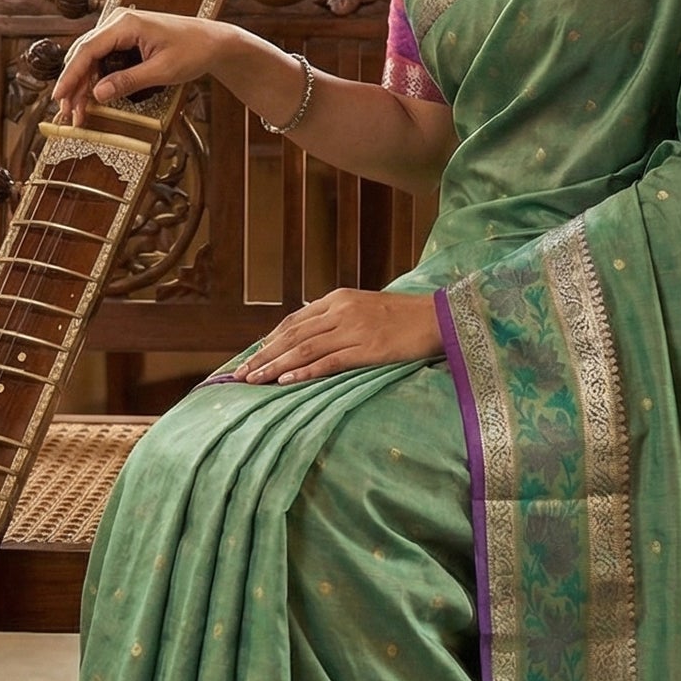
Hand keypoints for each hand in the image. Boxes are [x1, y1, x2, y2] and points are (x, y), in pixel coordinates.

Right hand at [51, 10, 237, 123]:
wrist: (213, 41)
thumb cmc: (194, 50)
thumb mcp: (162, 71)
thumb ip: (128, 82)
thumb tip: (97, 94)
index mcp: (125, 24)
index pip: (88, 49)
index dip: (70, 75)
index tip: (59, 96)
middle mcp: (119, 22)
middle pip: (84, 54)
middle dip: (73, 84)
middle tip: (67, 112)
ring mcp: (121, 29)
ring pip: (90, 57)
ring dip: (82, 83)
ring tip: (77, 110)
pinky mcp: (125, 38)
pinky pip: (102, 58)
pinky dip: (95, 78)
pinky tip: (91, 96)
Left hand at [229, 290, 442, 384]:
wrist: (440, 317)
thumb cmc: (404, 316)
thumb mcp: (365, 307)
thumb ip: (337, 316)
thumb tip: (310, 327)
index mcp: (338, 299)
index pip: (293, 321)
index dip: (269, 340)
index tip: (251, 357)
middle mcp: (340, 311)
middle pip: (292, 336)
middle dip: (263, 356)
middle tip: (240, 375)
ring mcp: (353, 329)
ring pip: (305, 349)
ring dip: (275, 366)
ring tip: (254, 381)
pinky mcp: (368, 349)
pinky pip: (330, 362)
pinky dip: (305, 372)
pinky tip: (287, 381)